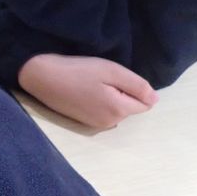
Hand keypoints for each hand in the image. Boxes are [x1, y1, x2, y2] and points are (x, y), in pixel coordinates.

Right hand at [18, 53, 157, 129]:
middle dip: (123, 93)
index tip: (113, 77)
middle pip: (130, 107)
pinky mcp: (84, 122)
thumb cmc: (77, 71)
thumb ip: (138, 86)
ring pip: (116, 109)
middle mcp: (110, 123)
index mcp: (119, 110)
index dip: (133, 87)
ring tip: (90, 84)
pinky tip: (82, 91)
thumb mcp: (112, 71)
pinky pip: (103, 112)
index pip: (145, 103)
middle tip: (100, 79)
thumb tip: (155, 99)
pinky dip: (98, 102)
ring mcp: (96, 124)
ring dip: (110, 97)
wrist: (42, 77)